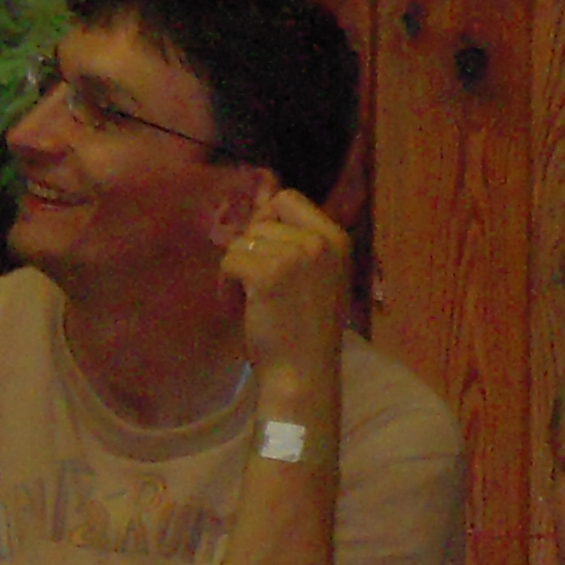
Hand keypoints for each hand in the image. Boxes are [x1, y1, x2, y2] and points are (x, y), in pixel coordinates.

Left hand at [221, 185, 352, 386]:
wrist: (304, 371)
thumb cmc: (307, 326)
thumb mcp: (314, 273)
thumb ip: (296, 237)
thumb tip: (263, 193)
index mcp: (337, 239)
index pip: (288, 199)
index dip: (269, 222)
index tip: (270, 254)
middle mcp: (320, 242)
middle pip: (261, 219)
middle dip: (252, 248)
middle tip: (261, 284)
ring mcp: (296, 257)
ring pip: (241, 241)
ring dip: (239, 269)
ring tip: (255, 299)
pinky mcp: (268, 274)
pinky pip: (230, 260)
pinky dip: (227, 284)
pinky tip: (242, 305)